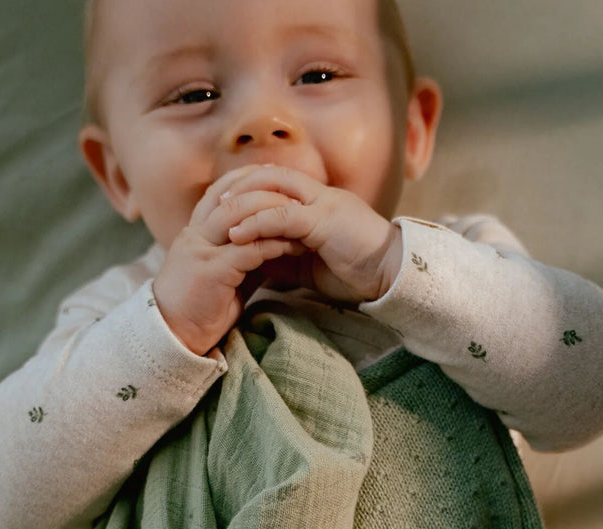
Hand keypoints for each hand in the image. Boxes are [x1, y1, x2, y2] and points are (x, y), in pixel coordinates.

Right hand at [153, 166, 308, 354]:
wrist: (173, 337)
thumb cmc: (199, 309)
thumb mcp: (223, 275)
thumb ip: (242, 257)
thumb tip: (272, 246)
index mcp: (195, 232)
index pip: (221, 192)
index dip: (248, 179)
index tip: (277, 177)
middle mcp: (195, 234)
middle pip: (232, 196)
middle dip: (267, 191)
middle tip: (299, 196)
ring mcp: (201, 251)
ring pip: (239, 216)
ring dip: (273, 214)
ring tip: (301, 218)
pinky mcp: (211, 271)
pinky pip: (247, 249)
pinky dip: (272, 245)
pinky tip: (292, 247)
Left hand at [217, 165, 403, 303]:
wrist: (393, 276)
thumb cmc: (357, 272)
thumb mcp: (311, 264)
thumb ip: (286, 256)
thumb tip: (256, 260)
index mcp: (317, 203)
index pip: (275, 185)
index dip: (246, 193)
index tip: (220, 208)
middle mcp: (318, 196)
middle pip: (269, 177)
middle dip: (237, 188)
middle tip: (210, 205)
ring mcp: (322, 204)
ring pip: (272, 191)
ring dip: (241, 204)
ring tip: (216, 218)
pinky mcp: (324, 220)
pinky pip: (282, 216)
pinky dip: (256, 223)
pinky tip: (235, 236)